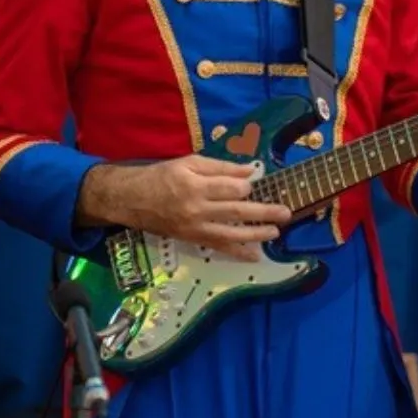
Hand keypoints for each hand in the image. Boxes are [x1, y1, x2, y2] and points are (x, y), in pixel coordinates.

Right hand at [77, 155, 292, 260]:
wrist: (131, 199)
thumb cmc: (161, 176)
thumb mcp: (188, 163)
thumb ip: (219, 167)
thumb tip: (249, 172)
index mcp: (196, 185)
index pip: (231, 188)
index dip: (247, 185)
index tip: (254, 183)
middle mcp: (197, 209)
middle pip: (237, 211)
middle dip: (264, 212)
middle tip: (286, 212)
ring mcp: (195, 228)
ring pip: (231, 233)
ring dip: (256, 234)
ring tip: (276, 232)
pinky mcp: (192, 239)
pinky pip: (219, 248)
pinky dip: (238, 252)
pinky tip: (255, 254)